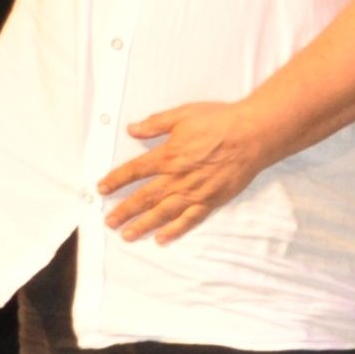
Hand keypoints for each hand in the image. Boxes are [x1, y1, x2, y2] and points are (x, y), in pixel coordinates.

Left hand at [97, 101, 264, 244]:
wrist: (252, 134)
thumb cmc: (220, 121)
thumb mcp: (183, 114)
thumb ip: (156, 123)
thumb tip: (132, 129)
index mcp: (168, 155)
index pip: (135, 171)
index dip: (116, 180)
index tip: (102, 188)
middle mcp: (177, 178)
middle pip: (145, 197)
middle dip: (124, 210)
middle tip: (109, 222)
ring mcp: (194, 192)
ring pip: (163, 213)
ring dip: (143, 225)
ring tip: (127, 235)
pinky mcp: (210, 200)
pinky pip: (188, 220)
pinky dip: (174, 231)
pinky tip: (161, 239)